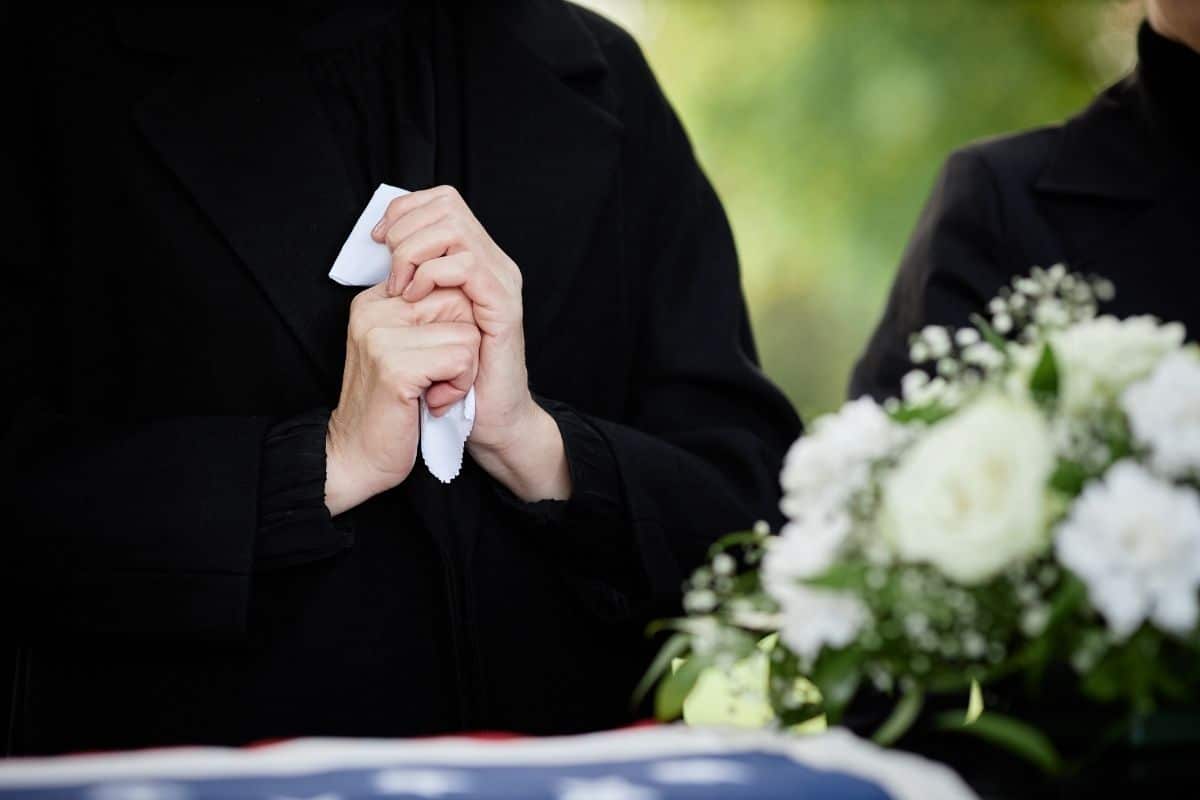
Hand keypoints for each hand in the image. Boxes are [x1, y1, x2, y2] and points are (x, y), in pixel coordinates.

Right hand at [325, 283, 479, 515]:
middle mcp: (372, 311)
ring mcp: (381, 338)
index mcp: (374, 301)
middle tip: (438, 378)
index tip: (432, 358)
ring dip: (463, 370)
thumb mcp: (404, 348)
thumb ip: (426, 315)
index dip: (456, 324)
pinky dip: (459, 386)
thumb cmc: (390, 406)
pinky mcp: (395, 367)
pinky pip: (461, 358)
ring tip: (434, 391)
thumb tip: (467, 287)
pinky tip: (434, 402)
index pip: (444, 282)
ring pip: (466, 333)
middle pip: (460, 303)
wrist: (357, 456)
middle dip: (464, 344)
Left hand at [371, 185, 570, 500]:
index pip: (441, 201)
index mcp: (475, 258)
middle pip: (448, 205)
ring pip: (454, 228)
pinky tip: (416, 299)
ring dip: (415, 252)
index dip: (404, 211)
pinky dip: (432, 274)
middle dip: (405, 230)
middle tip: (391, 271)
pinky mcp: (504, 307)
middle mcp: (494, 263)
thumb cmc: (454, 373)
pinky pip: (467, 266)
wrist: (490, 418)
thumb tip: (381, 245)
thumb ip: (413, 277)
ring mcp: (502, 282)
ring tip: (402, 288)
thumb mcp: (424, 315)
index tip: (378, 242)